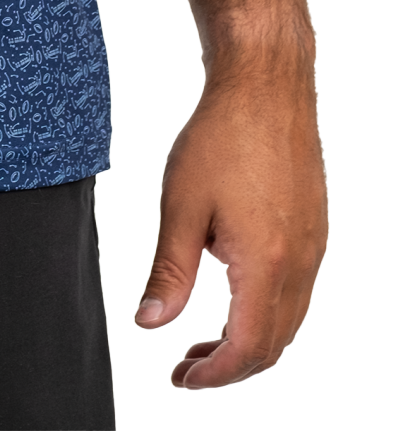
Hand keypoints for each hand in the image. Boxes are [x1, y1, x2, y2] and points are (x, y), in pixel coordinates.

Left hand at [134, 61, 325, 387]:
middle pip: (271, 343)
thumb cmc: (224, 134)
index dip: (214, 373)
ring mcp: (312, 247)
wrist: (265, 87)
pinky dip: (265, 310)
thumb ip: (169, 271)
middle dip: (229, 365)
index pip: (246, 347)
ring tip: (204, 340)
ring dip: (248, 340)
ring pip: (287, 320)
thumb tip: (152, 320)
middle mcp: (299, 262)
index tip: (183, 377)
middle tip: (188, 367)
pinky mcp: (313, 230)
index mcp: (266, 262)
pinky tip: (232, 295)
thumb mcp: (181, 205)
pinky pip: (295, 291)